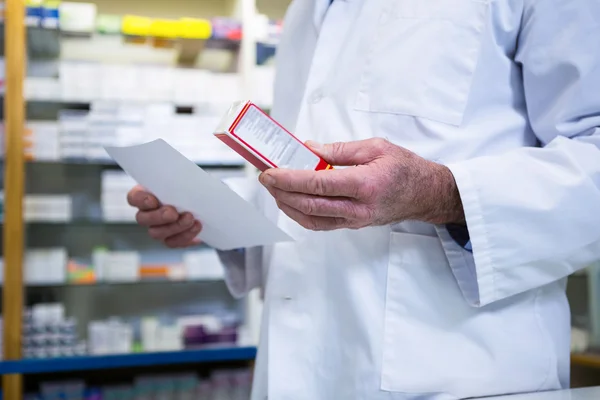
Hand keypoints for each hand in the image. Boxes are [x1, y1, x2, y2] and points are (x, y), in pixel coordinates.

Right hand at [127, 185, 202, 247]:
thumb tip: (183, 183)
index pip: (134, 198)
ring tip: (191, 219)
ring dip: (175, 227)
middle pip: (143, 219)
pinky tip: (196, 227)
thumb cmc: (189, 186)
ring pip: (157, 233)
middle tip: (174, 213)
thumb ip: (177, 180)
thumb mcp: (183, 179)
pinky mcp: (170, 239)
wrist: (202, 202)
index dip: (140, 200)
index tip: (153, 200)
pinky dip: (186, 236)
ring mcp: (157, 228)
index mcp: (146, 195)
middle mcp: (147, 213)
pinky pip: (173, 242)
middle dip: (159, 217)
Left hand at [258, 138, 464, 230]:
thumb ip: (339, 150)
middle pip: (309, 204)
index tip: (270, 171)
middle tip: (265, 178)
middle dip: (281, 191)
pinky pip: (320, 224)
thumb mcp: (375, 147)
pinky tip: (290, 202)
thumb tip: (308, 150)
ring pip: (311, 219)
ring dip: (287, 205)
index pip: (318, 184)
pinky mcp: (352, 225)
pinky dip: (300, 215)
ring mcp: (354, 220)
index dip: (289, 179)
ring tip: (273, 189)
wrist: (425, 194)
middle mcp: (358, 207)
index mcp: (365, 184)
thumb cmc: (404, 168)